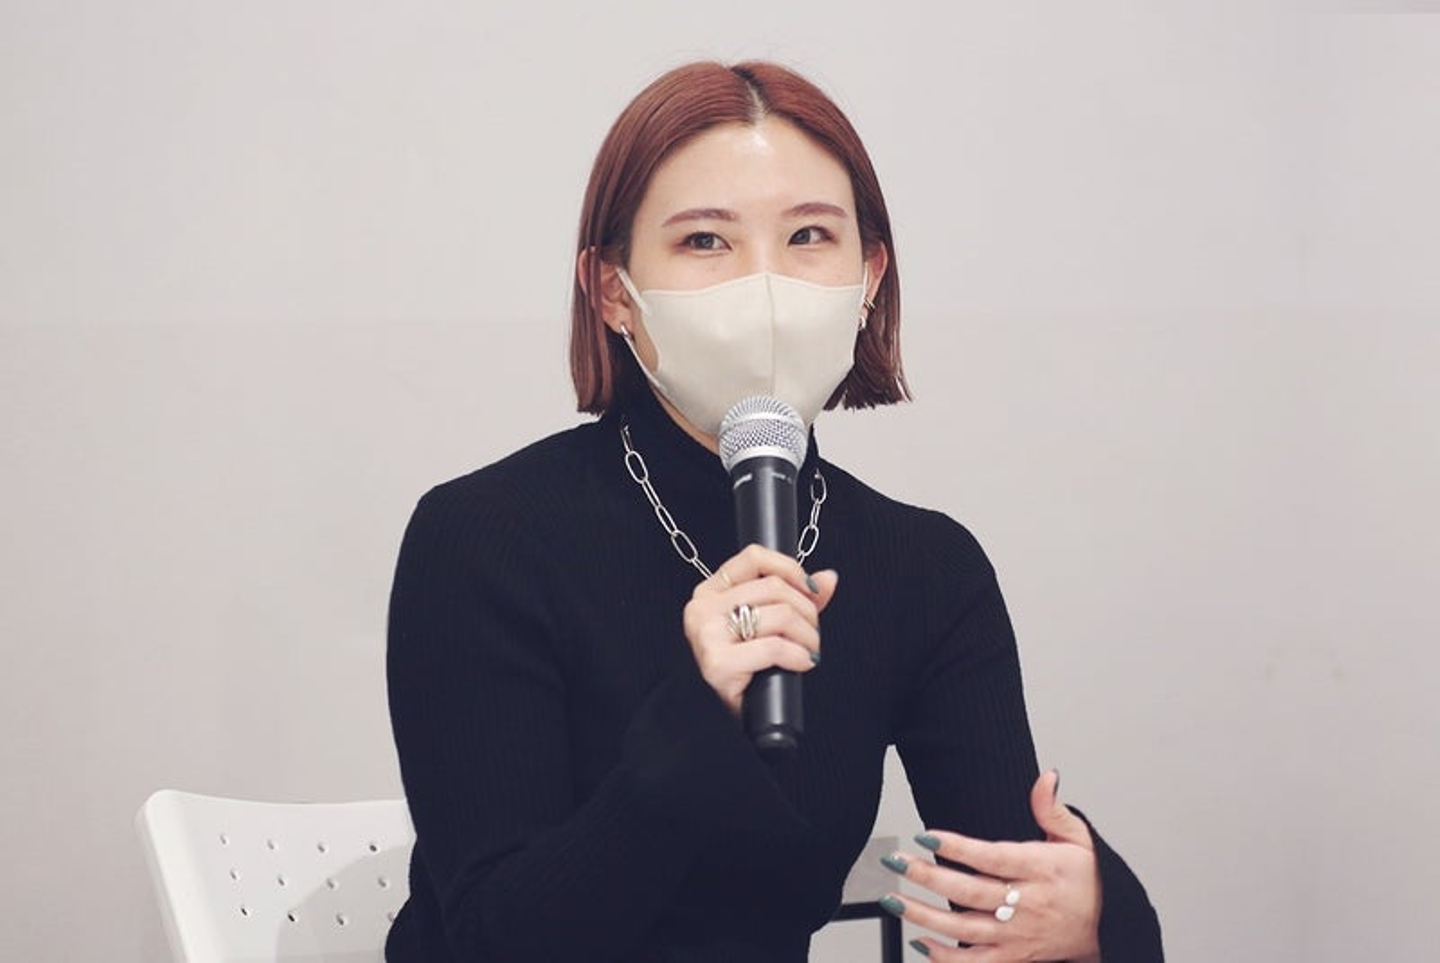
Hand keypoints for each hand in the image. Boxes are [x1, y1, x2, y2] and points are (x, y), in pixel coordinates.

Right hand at [682, 544, 837, 713]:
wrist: (734, 714)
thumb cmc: (749, 668)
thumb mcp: (769, 625)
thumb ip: (797, 598)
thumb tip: (828, 578)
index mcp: (711, 592)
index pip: (754, 557)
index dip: (791, 569)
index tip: (810, 590)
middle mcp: (703, 608)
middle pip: (774, 588)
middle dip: (807, 611)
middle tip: (812, 632)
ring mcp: (707, 635)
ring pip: (780, 615)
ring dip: (808, 635)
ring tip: (808, 650)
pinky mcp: (717, 663)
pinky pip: (774, 647)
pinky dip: (798, 656)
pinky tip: (802, 663)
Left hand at [879, 770, 1101, 961]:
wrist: (1111, 927)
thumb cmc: (1089, 879)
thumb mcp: (1080, 838)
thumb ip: (1052, 809)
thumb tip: (1046, 777)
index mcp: (1040, 869)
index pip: (992, 857)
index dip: (957, 847)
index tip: (925, 836)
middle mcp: (1026, 904)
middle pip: (970, 892)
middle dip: (927, 876)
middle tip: (895, 861)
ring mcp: (1018, 934)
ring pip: (965, 929)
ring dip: (925, 916)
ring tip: (894, 900)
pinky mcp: (1015, 956)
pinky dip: (946, 958)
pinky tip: (920, 943)